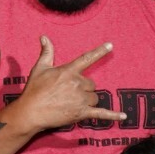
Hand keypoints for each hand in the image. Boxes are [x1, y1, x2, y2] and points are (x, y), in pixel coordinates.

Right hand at [10, 37, 124, 135]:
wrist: (31, 111)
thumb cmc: (34, 90)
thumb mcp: (39, 68)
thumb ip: (46, 52)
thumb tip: (44, 37)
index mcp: (68, 71)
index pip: (87, 58)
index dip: (100, 51)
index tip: (111, 45)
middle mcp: (77, 84)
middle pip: (91, 84)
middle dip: (83, 88)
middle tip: (68, 93)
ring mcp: (81, 99)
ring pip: (94, 97)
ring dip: (87, 100)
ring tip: (71, 104)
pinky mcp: (82, 113)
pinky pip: (101, 113)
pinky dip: (113, 115)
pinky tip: (123, 116)